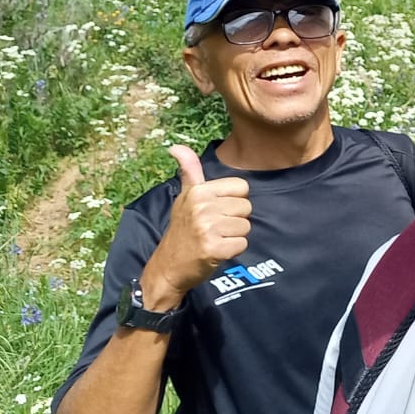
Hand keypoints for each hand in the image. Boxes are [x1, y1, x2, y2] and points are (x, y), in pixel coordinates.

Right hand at [139, 145, 251, 309]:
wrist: (168, 267)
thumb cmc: (182, 230)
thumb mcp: (185, 197)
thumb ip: (189, 171)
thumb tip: (175, 146)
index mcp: (198, 191)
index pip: (242, 187)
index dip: (233, 202)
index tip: (216, 212)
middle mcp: (202, 206)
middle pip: (246, 207)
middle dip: (235, 220)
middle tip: (214, 228)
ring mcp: (207, 227)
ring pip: (246, 226)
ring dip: (234, 236)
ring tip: (215, 239)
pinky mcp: (214, 248)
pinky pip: (242, 244)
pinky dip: (232, 250)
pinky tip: (216, 252)